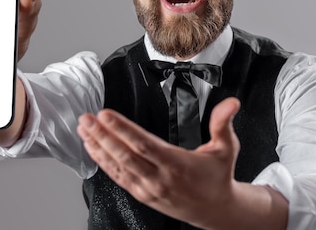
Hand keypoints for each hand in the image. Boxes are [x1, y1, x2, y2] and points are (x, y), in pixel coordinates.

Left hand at [77, 97, 241, 228]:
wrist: (216, 211)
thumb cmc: (218, 177)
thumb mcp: (226, 148)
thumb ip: (222, 123)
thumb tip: (231, 102)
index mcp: (176, 164)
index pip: (143, 144)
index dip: (122, 129)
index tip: (105, 114)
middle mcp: (159, 178)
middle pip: (125, 155)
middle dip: (102, 135)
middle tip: (86, 119)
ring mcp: (148, 188)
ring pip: (117, 167)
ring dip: (98, 147)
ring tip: (83, 129)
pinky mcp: (142, 195)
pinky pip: (118, 177)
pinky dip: (103, 162)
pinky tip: (92, 148)